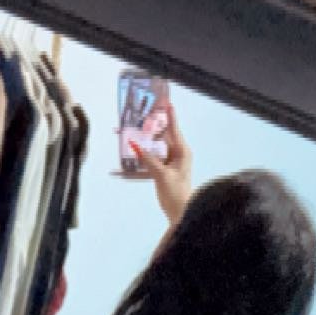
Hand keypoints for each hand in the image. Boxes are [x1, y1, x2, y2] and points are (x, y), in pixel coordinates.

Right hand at [136, 105, 192, 224]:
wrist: (181, 213)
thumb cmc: (176, 194)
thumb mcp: (161, 175)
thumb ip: (148, 159)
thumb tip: (134, 144)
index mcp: (182, 152)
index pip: (174, 129)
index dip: (170, 115)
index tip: (166, 101)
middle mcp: (178, 154)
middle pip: (163, 135)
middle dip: (152, 126)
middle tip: (141, 114)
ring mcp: (171, 161)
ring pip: (156, 146)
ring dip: (146, 140)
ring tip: (133, 130)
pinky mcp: (164, 169)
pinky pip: (153, 158)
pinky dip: (144, 155)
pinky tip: (134, 152)